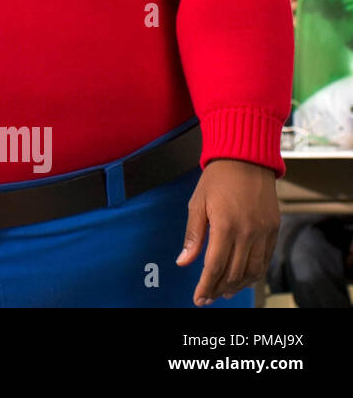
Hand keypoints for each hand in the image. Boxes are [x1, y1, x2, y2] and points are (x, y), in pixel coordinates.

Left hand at [177, 159, 279, 305]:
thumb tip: (183, 261)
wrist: (246, 159)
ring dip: (238, 285)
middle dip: (219, 289)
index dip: (206, 286)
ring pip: (253, 270)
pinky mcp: (274, 229)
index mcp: (225, 226)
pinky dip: (255, 273)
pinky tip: (243, 278)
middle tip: (208, 297)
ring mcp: (264, 232)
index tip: (198, 298)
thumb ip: (193, 235)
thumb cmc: (217, 179)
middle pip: (234, 273)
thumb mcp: (197, 204)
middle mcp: (248, 233)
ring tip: (225, 291)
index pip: (214, 266)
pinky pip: (266, 259)